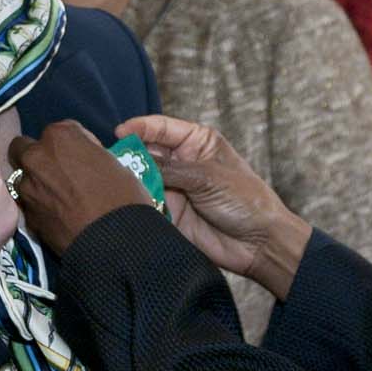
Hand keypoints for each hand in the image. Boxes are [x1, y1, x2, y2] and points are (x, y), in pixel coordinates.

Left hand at [6, 120, 153, 255]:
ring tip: (59, 199)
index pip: (60, 130)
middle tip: (59, 172)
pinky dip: (40, 206)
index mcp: (59, 136)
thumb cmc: (123, 196)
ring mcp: (27, 187)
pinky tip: (57, 216)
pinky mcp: (27, 215)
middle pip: (25, 148)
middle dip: (38, 156)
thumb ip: (88, 154)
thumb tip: (81, 160)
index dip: (72, 144)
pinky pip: (30, 204)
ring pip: (23, 178)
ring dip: (37, 183)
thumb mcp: (113, 162)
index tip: (83, 159)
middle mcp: (36, 157)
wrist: (115, 241)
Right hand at [114, 115, 309, 297]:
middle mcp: (182, 163)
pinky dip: (137, 203)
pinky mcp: (169, 214)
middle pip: (146, 152)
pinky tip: (129, 203)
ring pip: (142, 179)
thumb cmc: (245, 200)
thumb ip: (171, 169)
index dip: (140, 128)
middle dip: (130, 156)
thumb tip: (137, 161)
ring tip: (120, 183)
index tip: (120, 133)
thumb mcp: (208, 177)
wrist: (258, 243)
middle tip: (112, 161)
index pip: (161, 128)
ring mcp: (174, 189)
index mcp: (197, 142)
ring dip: (131, 181)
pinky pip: (146, 205)